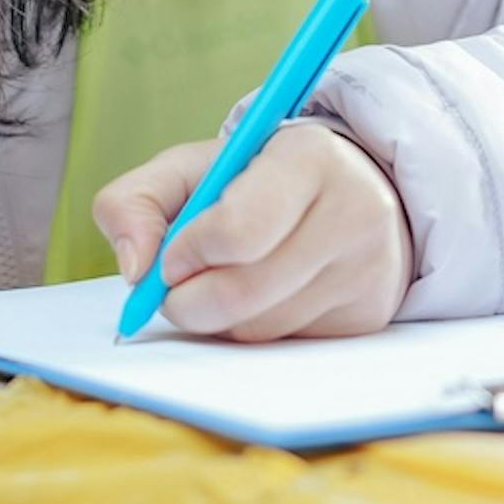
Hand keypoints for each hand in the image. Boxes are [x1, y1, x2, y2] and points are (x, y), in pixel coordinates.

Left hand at [91, 120, 409, 339]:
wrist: (343, 190)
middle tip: (176, 285)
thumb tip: (134, 267)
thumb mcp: (190, 168)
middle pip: (242, 293)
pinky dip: (253, 330)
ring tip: (224, 278)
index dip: (187, 253)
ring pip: (259, 328)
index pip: (236, 232)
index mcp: (308, 158)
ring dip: (218, 318)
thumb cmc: (253, 180)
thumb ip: (135, 201)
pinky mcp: (369, 314)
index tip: (173, 253)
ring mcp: (368, 268)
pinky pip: (285, 346)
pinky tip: (261, 295)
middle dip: (188, 300)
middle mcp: (353, 212)